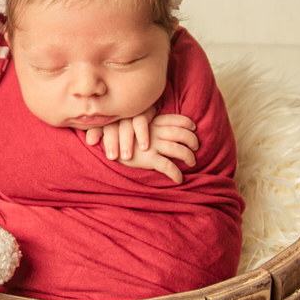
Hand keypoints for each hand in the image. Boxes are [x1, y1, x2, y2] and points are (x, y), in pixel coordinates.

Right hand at [80, 110, 198, 184]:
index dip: (187, 123)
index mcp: (152, 122)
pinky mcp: (148, 159)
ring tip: (192, 162)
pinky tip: (179, 179)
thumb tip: (154, 127)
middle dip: (193, 140)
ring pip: (179, 150)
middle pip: (182, 134)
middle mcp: (155, 132)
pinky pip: (168, 166)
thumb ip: (143, 125)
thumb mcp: (129, 124)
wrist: (103, 144)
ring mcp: (152, 145)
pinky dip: (176, 174)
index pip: (176, 119)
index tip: (193, 128)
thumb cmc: (115, 135)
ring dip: (189, 157)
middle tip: (196, 147)